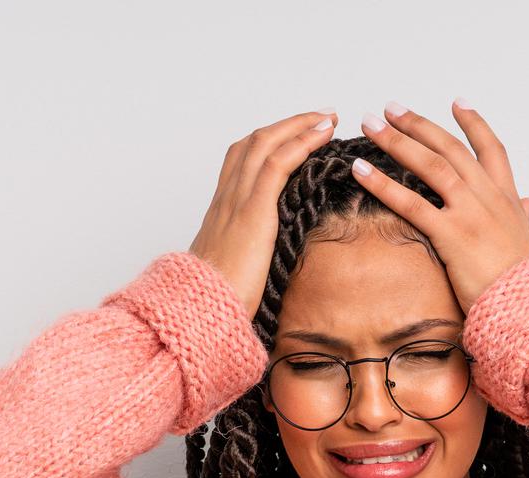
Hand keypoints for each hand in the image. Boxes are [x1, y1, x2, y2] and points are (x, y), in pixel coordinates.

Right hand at [189, 109, 339, 315]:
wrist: (199, 309)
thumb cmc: (216, 299)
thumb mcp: (234, 270)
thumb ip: (248, 257)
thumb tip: (266, 265)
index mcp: (222, 209)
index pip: (243, 160)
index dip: (270, 141)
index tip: (295, 134)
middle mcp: (227, 196)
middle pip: (255, 142)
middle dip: (289, 124)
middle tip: (321, 117)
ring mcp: (238, 200)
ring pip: (266, 144)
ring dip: (300, 125)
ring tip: (329, 118)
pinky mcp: (253, 210)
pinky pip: (277, 163)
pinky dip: (301, 142)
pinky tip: (322, 136)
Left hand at [349, 100, 528, 313]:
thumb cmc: (525, 282)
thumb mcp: (527, 240)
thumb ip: (522, 215)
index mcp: (507, 198)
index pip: (491, 149)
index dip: (474, 123)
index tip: (456, 102)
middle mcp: (488, 198)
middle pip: (450, 148)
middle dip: (419, 124)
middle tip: (391, 108)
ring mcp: (470, 214)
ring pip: (431, 165)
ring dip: (397, 140)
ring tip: (371, 124)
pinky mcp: (452, 236)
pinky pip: (412, 204)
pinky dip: (383, 184)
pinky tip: (361, 170)